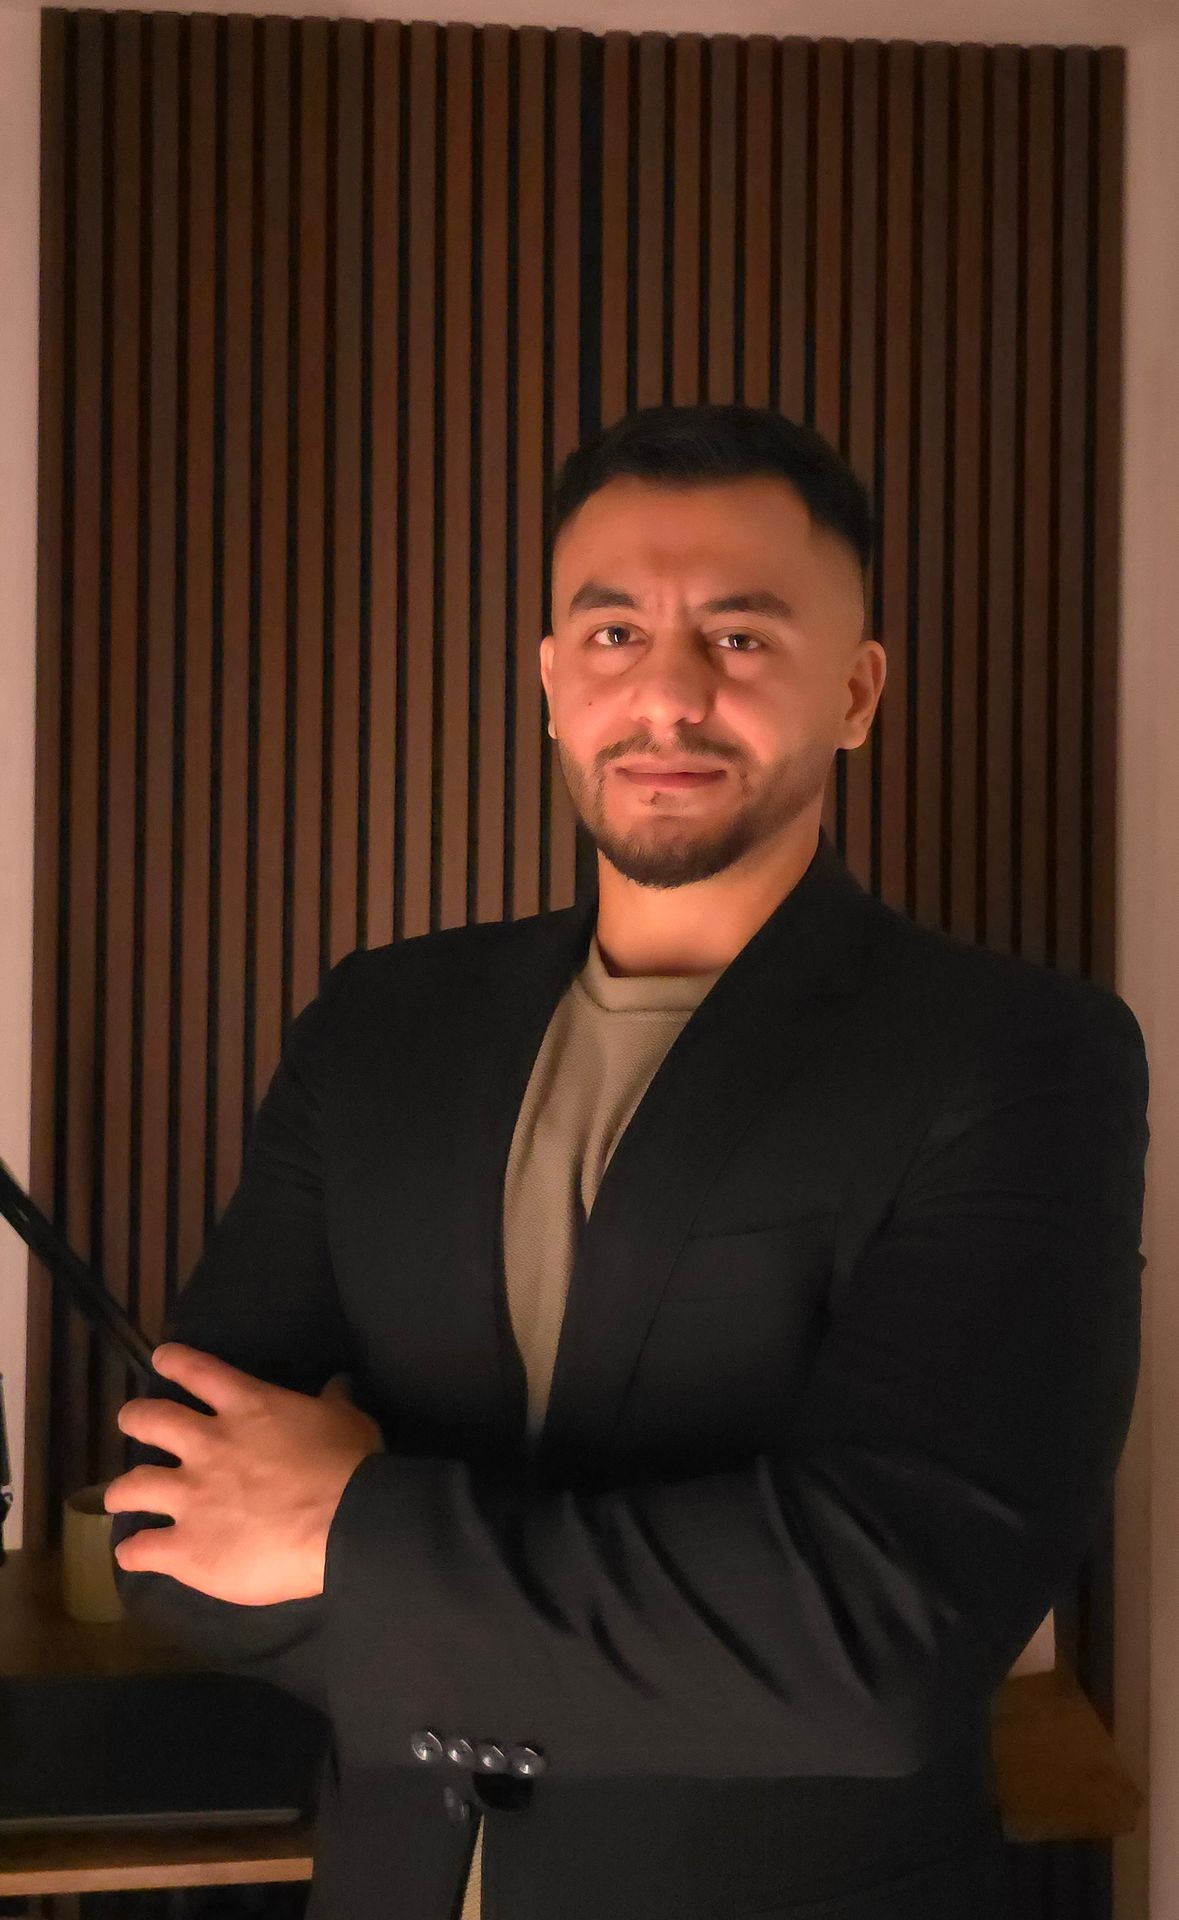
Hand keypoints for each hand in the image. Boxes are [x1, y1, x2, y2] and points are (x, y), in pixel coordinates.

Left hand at [104, 1344, 385, 1604]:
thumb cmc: (349, 1466)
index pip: (197, 1370)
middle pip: (150, 1420)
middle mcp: (207, 1445)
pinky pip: (142, 1549)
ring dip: (120, 1491)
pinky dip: (134, 1552)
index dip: (174, 1361)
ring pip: (133, 1485)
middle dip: (135, 1419)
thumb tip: (339, 1384)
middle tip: (133, 1423)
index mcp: (246, 1407)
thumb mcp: (348, 1419)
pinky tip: (133, 1554)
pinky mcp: (186, 1547)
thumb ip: (334, 1401)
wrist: (344, 1525)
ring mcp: (191, 1496)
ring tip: (116, 1497)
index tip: (161, 1359)